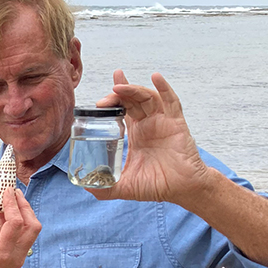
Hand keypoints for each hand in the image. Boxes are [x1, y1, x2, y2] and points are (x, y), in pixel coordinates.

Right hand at [0, 188, 39, 267]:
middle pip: (32, 226)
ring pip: (29, 232)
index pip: (16, 222)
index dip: (12, 203)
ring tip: (5, 201)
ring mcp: (17, 259)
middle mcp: (15, 256)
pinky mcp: (14, 259)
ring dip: (20, 214)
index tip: (5, 191)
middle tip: (13, 193)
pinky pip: (20, 238)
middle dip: (24, 206)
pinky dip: (13, 225)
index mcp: (3, 252)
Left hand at [92, 71, 217, 205]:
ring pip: (147, 98)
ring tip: (119, 86)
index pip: (123, 110)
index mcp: (137, 135)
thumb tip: (84, 188)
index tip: (100, 96)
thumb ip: (105, 188)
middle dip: (120, 92)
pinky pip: (171, 102)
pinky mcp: (176, 124)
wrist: (183, 190)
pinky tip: (156, 77)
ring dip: (134, 89)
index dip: (113, 99)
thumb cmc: (158, 186)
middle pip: (133, 100)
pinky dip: (164, 88)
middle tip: (108, 91)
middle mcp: (149, 125)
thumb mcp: (125, 187)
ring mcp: (163, 122)